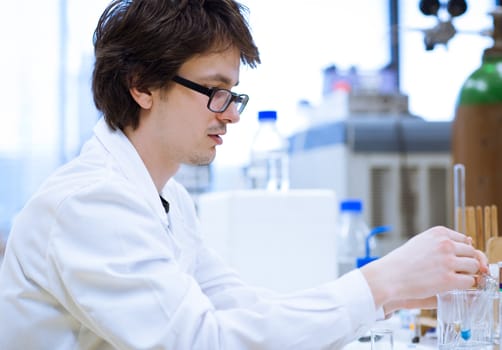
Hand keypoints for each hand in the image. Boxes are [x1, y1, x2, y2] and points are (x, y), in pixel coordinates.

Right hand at [361, 226, 487, 309]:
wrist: (388, 276)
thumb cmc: (402, 262)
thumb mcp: (421, 242)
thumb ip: (441, 242)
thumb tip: (468, 243)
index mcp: (439, 233)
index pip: (465, 241)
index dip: (462, 253)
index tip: (454, 260)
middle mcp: (445, 244)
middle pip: (472, 253)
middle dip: (466, 263)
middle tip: (454, 272)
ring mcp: (447, 261)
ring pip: (474, 267)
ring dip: (467, 274)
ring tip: (453, 279)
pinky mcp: (448, 279)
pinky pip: (469, 281)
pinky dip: (465, 285)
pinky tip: (453, 286)